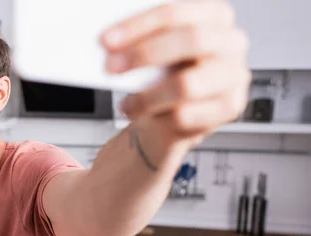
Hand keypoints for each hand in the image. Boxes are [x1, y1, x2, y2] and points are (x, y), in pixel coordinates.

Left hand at [101, 0, 250, 146]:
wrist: (174, 117)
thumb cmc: (164, 76)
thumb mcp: (156, 51)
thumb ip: (142, 42)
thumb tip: (113, 44)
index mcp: (213, 15)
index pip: (175, 13)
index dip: (138, 26)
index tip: (107, 41)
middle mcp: (230, 42)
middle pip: (190, 39)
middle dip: (145, 53)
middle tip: (111, 67)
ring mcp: (234, 75)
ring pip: (187, 84)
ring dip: (148, 96)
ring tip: (128, 103)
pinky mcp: (230, 107)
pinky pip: (186, 115)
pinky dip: (158, 118)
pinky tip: (145, 115)